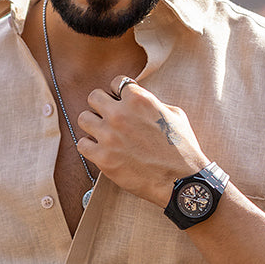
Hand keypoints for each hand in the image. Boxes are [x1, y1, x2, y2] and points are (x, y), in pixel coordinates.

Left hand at [76, 76, 205, 208]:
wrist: (181, 180)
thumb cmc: (182, 148)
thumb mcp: (174, 114)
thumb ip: (152, 103)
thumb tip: (137, 101)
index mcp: (139, 100)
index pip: (116, 83)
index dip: (118, 93)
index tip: (121, 103)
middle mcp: (120, 115)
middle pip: (94, 97)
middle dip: (101, 106)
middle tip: (109, 118)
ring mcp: (109, 136)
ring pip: (83, 119)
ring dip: (92, 125)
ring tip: (103, 134)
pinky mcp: (103, 158)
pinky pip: (82, 144)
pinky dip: (89, 146)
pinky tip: (101, 150)